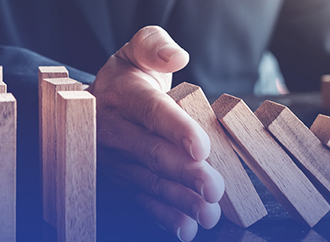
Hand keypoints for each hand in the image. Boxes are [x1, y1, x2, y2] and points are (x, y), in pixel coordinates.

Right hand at [87, 26, 224, 241]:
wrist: (102, 99)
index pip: (151, 111)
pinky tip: (185, 227)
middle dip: (185, 172)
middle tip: (213, 188)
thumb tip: (176, 56)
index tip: (201, 147)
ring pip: (150, 180)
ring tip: (207, 213)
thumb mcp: (138, 50)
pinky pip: (142, 196)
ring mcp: (118, 158)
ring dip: (179, 200)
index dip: (176, 128)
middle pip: (153, 152)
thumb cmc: (129, 75)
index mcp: (124, 95)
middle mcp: (117, 129)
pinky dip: (163, 214)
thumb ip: (154, 46)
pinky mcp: (123, 176)